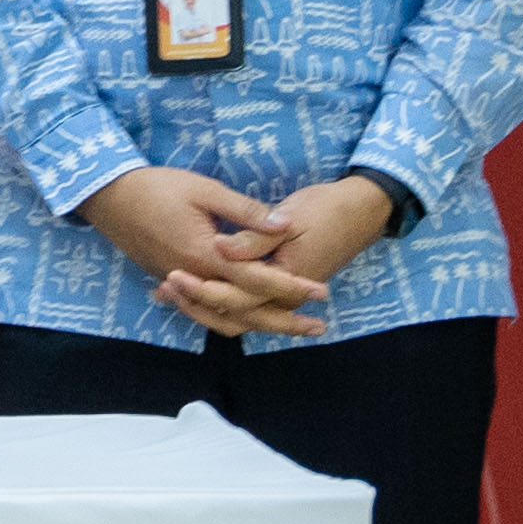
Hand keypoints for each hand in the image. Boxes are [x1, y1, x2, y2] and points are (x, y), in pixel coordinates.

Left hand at [158, 176, 396, 343]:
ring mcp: (282, 294)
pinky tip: (187, 289)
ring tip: (166, 294)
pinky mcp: (278, 287)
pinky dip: (216, 299)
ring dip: (203, 306)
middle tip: (161, 291)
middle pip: (234, 313)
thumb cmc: (327, 209)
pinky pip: (244, 304)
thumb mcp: (292, 216)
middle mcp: (284, 295)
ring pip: (237, 315)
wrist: (361, 210)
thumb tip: (220, 247)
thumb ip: (255, 234)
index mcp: (286, 277)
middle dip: (196, 303)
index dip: (203, 289)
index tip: (172, 277)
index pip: (238, 295)